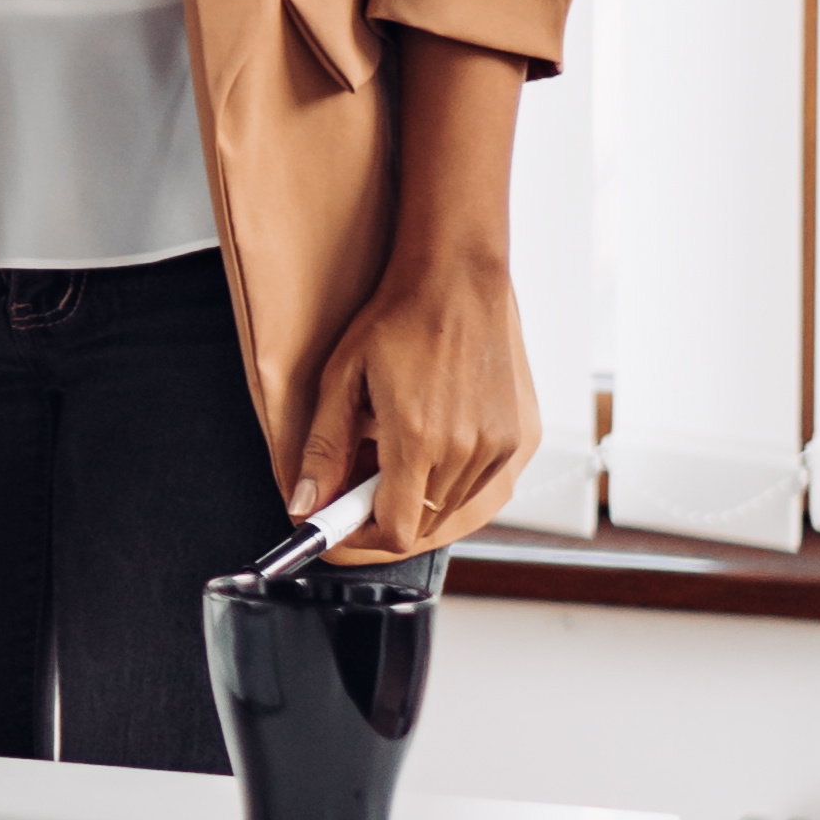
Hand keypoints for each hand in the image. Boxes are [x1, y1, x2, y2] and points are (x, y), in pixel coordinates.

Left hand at [293, 246, 534, 556]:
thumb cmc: (396, 322)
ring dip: (416, 498)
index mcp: (418, 442)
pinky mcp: (516, 439)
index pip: (394, 532)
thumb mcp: (341, 381)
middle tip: (356, 482)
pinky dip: (448, 483)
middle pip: (421, 525)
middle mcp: (466, 452)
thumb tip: (303, 505)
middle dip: (382, 515)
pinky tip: (430, 444)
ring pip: (449, 509)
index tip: (337, 524)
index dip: (359, 538)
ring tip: (393, 451)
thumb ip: (323, 450)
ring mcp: (497, 448)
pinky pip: (478, 487)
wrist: (457, 281)